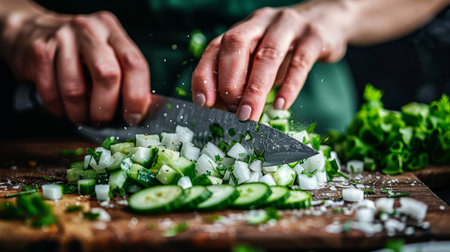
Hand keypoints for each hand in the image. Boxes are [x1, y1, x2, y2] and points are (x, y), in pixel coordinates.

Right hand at [2, 10, 150, 124]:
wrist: (31, 31)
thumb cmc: (78, 52)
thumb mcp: (107, 55)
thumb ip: (126, 78)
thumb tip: (144, 111)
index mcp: (112, 31)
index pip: (134, 63)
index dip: (136, 96)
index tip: (133, 118)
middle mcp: (89, 30)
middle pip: (107, 75)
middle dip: (106, 109)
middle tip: (104, 121)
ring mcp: (62, 38)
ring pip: (76, 90)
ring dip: (80, 114)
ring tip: (82, 117)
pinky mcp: (38, 52)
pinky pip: (51, 93)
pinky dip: (59, 109)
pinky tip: (63, 108)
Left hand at [192, 1, 351, 120]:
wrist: (328, 22)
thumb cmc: (286, 49)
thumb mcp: (260, 59)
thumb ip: (243, 78)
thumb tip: (224, 110)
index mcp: (243, 29)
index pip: (215, 48)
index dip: (205, 75)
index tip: (202, 103)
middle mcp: (260, 22)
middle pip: (236, 45)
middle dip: (229, 81)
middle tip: (231, 111)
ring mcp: (288, 26)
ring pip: (267, 55)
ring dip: (255, 89)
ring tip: (249, 116)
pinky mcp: (314, 37)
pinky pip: (300, 61)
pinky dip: (289, 85)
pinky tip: (282, 105)